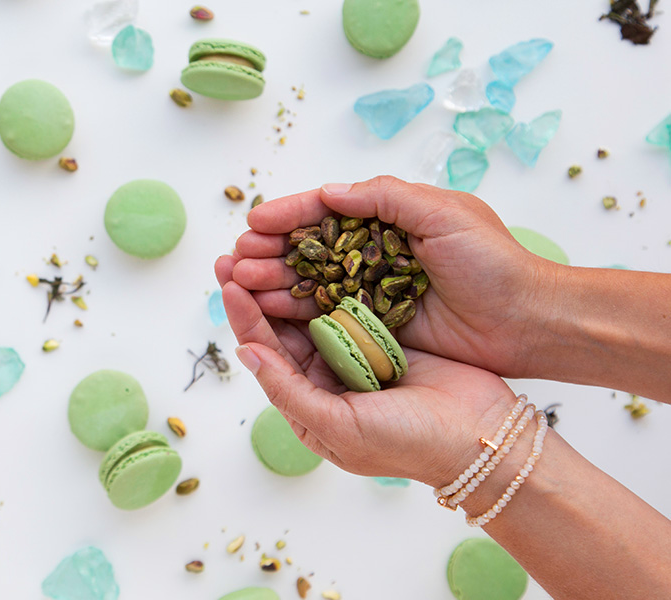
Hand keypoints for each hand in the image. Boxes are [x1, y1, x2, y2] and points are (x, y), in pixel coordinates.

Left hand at [216, 256, 516, 486]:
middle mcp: (325, 375)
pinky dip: (330, 275)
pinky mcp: (384, 331)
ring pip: (311, 308)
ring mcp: (355, 351)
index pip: (266, 352)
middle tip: (235, 250)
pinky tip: (316, 249)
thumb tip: (246, 352)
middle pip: (282, 325)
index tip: (228, 281)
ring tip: (267, 242)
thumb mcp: (338, 426)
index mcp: (308, 401)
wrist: (480, 436)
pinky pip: (349, 299)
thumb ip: (289, 390)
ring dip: (289, 277)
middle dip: (258, 289)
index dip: (245, 317)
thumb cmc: (407, 443)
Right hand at [229, 175, 555, 378]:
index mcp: (389, 218)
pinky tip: (264, 309)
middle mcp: (373, 251)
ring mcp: (370, 290)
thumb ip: (385, 198)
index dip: (288, 215)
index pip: (326, 210)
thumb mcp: (444, 213)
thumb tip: (328, 191)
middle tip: (235, 258)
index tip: (254, 221)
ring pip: (308, 282)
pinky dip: (291, 311)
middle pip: (307, 248)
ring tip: (237, 283)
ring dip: (270, 281)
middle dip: (268, 250)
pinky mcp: (373, 326)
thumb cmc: (493, 262)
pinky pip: (323, 315)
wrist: (526, 322)